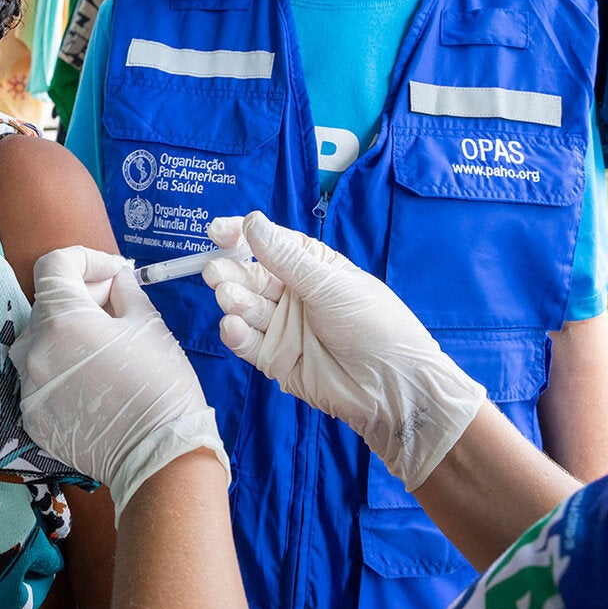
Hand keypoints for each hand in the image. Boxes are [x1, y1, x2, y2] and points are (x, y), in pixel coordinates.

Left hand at [13, 246, 228, 523]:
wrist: (157, 454)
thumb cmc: (159, 383)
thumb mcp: (149, 323)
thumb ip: (125, 291)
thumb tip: (116, 279)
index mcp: (60, 321)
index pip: (54, 265)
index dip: (87, 258)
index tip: (114, 271)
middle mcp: (32, 351)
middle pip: (48, 304)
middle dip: (83, 296)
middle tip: (119, 305)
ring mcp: (28, 388)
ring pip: (40, 342)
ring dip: (69, 332)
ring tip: (106, 344)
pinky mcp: (33, 417)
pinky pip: (42, 377)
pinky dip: (63, 368)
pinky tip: (96, 378)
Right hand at [204, 212, 485, 489]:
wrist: (391, 386)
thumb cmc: (372, 324)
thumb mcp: (331, 285)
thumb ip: (287, 259)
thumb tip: (252, 222)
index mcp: (312, 266)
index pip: (270, 243)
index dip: (242, 235)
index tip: (216, 231)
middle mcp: (294, 293)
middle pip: (252, 276)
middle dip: (231, 271)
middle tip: (216, 272)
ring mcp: (284, 327)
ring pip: (247, 307)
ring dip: (234, 300)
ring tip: (230, 299)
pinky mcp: (276, 359)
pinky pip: (248, 343)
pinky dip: (237, 333)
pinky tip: (232, 326)